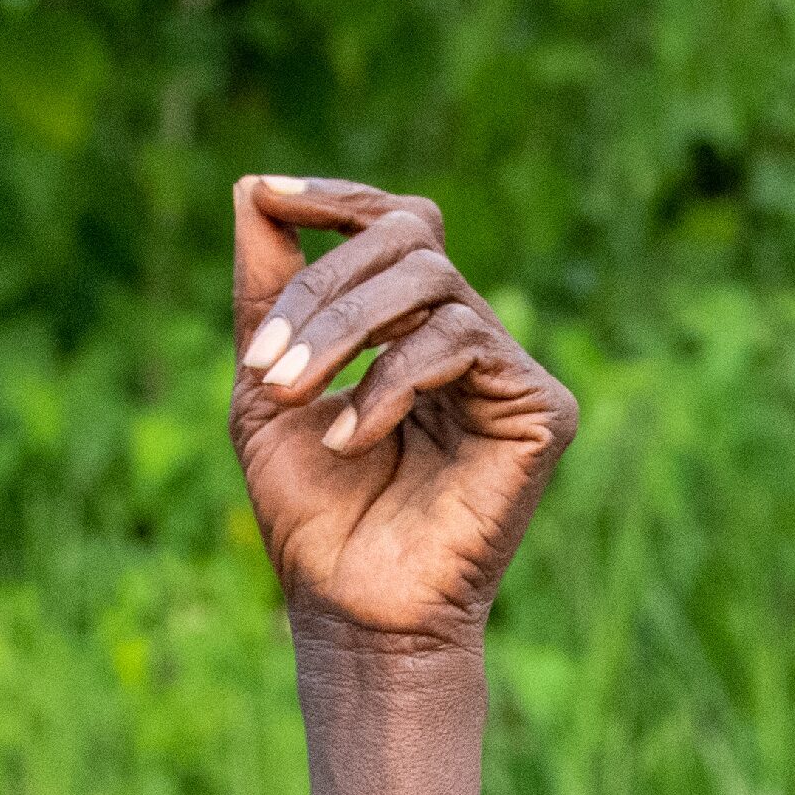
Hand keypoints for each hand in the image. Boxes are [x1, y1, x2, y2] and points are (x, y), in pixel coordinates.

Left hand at [228, 175, 576, 652]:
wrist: (351, 609)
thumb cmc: (310, 512)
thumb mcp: (266, 386)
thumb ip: (265, 292)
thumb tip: (251, 186)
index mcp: (408, 326)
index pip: (389, 223)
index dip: (335, 197)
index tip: (269, 196)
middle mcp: (465, 336)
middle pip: (406, 237)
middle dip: (322, 288)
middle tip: (266, 365)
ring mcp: (507, 371)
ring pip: (432, 279)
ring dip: (342, 329)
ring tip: (291, 393)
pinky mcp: (542, 409)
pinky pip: (461, 343)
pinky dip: (390, 381)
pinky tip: (351, 439)